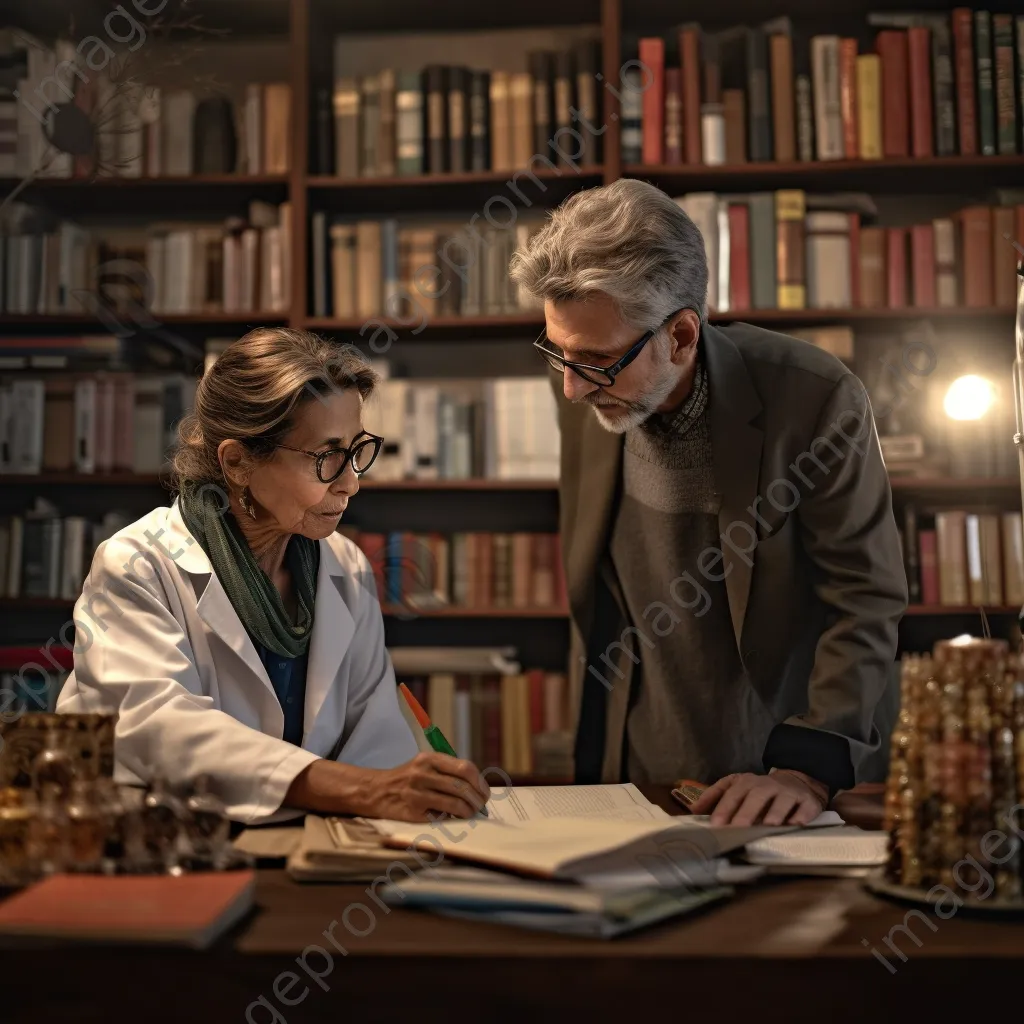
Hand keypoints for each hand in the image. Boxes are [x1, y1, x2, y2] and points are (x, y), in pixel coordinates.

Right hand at [362, 752, 489, 821]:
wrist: (376, 791)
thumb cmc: (407, 778)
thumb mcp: (424, 765)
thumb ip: (448, 771)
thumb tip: (478, 788)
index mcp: (429, 758)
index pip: (465, 768)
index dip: (480, 782)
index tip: (484, 792)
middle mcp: (422, 773)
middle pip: (462, 787)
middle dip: (477, 800)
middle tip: (481, 806)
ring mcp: (417, 793)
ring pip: (455, 804)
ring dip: (469, 812)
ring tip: (470, 814)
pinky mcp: (413, 812)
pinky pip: (442, 817)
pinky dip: (453, 819)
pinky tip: (454, 819)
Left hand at [689, 770, 827, 825]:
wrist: (796, 781)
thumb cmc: (760, 790)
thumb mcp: (736, 787)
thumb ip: (715, 797)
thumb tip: (693, 810)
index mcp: (746, 782)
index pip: (733, 794)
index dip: (724, 809)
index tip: (716, 825)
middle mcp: (767, 785)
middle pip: (756, 797)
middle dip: (747, 813)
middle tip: (738, 829)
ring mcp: (788, 792)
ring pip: (781, 802)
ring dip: (774, 814)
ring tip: (768, 827)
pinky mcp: (807, 802)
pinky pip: (804, 809)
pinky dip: (800, 817)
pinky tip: (795, 825)